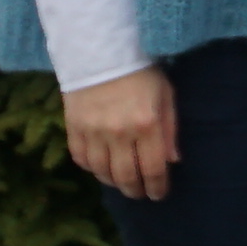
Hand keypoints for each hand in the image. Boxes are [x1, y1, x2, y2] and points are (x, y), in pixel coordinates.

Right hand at [62, 69, 175, 200]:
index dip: (157, 187)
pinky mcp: (74, 127)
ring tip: (122, 183)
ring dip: (114, 183)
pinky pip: (81, 159)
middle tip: (141, 194)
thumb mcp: (166, 95)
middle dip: (136, 191)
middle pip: (126, 177)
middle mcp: (119, 132)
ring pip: (102, 172)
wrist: (101, 51)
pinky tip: (101, 168)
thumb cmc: (141, 71)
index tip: (159, 194)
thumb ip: (170, 129)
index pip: (153, 169)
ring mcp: (93, 132)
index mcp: (147, 124)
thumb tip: (172, 161)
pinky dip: (92, 168)